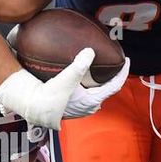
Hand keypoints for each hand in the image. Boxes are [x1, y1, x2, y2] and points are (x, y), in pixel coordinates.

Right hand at [0, 50, 129, 129]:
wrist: (34, 108)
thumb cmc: (50, 95)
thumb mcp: (67, 78)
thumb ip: (80, 64)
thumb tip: (90, 51)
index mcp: (92, 100)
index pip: (114, 86)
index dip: (123, 72)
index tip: (126, 61)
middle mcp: (88, 108)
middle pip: (106, 91)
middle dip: (111, 79)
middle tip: (113, 66)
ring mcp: (80, 110)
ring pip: (95, 95)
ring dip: (97, 84)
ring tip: (97, 73)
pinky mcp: (70, 109)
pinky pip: (85, 97)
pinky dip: (87, 87)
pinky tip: (80, 81)